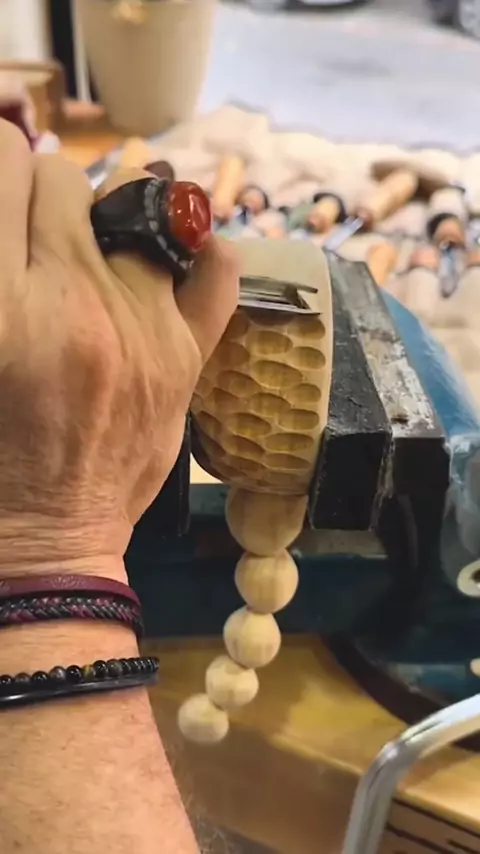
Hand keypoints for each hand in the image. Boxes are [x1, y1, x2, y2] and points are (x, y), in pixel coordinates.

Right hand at [0, 122, 238, 577]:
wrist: (45, 544)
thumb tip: (10, 209)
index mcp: (1, 308)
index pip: (5, 163)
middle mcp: (77, 304)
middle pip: (63, 179)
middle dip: (36, 196)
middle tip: (27, 238)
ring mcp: (145, 328)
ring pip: (134, 208)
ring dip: (102, 221)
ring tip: (82, 258)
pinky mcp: (187, 358)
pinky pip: (215, 269)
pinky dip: (195, 250)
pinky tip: (163, 257)